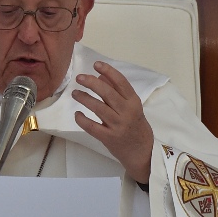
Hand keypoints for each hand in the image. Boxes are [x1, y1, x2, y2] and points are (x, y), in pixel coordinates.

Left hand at [72, 60, 153, 183]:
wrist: (142, 152)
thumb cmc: (136, 126)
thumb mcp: (131, 107)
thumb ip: (117, 92)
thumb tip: (100, 76)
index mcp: (134, 102)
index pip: (121, 82)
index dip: (108, 71)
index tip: (96, 64)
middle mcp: (127, 112)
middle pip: (107, 93)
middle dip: (92, 83)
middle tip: (80, 77)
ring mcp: (118, 125)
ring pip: (98, 108)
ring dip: (84, 98)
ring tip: (75, 93)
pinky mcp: (109, 138)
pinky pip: (92, 127)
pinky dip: (82, 119)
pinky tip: (77, 114)